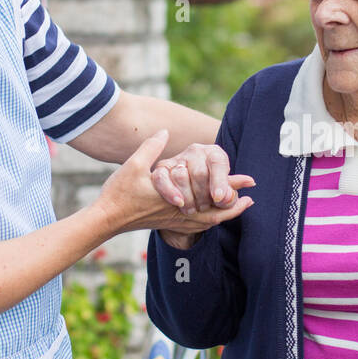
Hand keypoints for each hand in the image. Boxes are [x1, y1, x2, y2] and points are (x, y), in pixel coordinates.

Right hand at [93, 130, 252, 237]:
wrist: (107, 219)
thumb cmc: (119, 193)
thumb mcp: (134, 165)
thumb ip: (151, 148)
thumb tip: (165, 132)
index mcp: (176, 197)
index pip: (211, 191)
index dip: (231, 185)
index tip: (250, 180)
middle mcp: (179, 212)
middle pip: (216, 214)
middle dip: (234, 206)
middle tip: (251, 199)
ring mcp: (174, 221)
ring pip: (207, 222)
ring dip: (224, 215)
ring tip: (236, 207)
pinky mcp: (168, 224)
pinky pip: (196, 226)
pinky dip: (209, 221)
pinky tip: (211, 216)